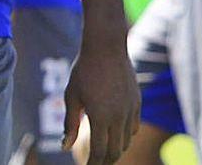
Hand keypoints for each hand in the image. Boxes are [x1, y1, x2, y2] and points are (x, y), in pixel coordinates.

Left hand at [62, 39, 140, 163]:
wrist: (107, 47)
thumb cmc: (83, 71)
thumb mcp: (71, 96)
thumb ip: (69, 124)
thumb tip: (64, 147)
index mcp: (101, 117)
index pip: (99, 151)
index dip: (94, 163)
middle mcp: (119, 117)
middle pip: (115, 150)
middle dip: (105, 161)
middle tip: (95, 164)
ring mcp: (131, 110)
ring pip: (126, 140)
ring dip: (116, 149)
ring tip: (104, 153)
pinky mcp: (137, 103)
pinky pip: (134, 127)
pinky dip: (125, 136)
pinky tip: (116, 136)